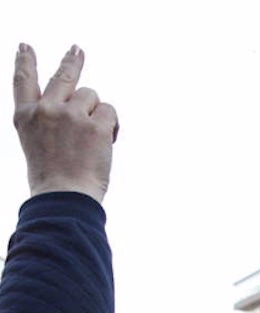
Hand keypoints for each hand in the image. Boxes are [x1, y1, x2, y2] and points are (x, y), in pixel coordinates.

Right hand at [13, 45, 117, 201]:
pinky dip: (113, 125)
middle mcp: (46, 110)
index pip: (23, 82)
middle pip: (63, 76)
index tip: (25, 47)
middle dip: (71, 61)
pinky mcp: (95, 124)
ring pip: (91, 96)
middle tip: (77, 49)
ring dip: (96, 113)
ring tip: (91, 140)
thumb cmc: (53, 179)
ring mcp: (71, 115)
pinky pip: (110, 111)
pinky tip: (106, 143)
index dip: (25, 62)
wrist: (64, 195)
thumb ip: (50, 122)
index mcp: (25, 117)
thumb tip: (78, 106)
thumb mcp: (37, 144)